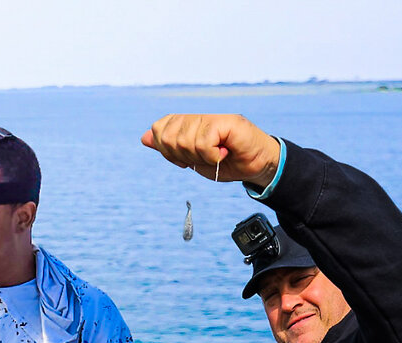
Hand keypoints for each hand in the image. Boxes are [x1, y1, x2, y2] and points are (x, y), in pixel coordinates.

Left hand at [141, 114, 281, 186]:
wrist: (257, 166)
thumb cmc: (228, 163)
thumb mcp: (192, 159)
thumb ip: (169, 148)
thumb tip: (144, 138)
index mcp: (188, 124)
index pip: (159, 128)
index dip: (166, 149)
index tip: (184, 160)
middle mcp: (198, 117)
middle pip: (167, 135)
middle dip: (181, 155)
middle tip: (202, 157)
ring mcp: (214, 118)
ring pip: (185, 139)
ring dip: (200, 156)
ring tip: (216, 155)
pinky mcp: (229, 122)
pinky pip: (204, 141)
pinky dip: (212, 155)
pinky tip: (224, 153)